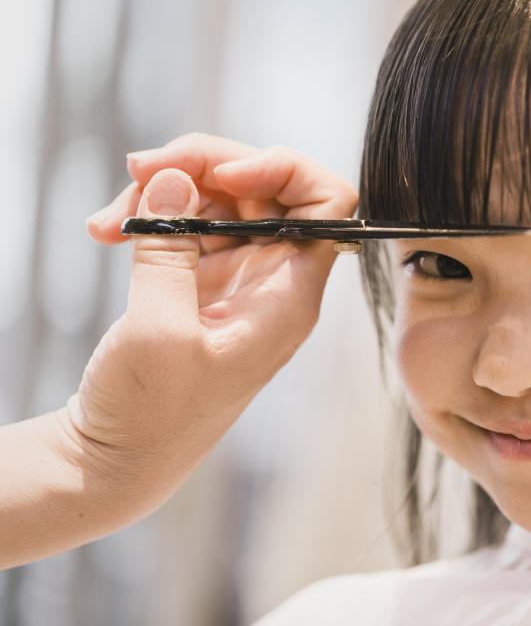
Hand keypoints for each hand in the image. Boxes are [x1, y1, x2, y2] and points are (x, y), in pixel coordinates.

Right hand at [75, 133, 357, 494]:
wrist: (118, 460)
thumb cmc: (150, 414)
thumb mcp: (158, 329)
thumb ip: (168, 247)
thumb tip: (176, 178)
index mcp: (289, 295)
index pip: (328, 205)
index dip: (285, 170)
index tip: (225, 175)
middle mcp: (273, 279)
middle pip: (265, 187)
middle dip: (206, 166)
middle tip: (139, 169)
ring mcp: (237, 277)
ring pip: (220, 200)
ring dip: (164, 191)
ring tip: (106, 221)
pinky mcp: (201, 281)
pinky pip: (189, 224)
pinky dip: (150, 216)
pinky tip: (106, 230)